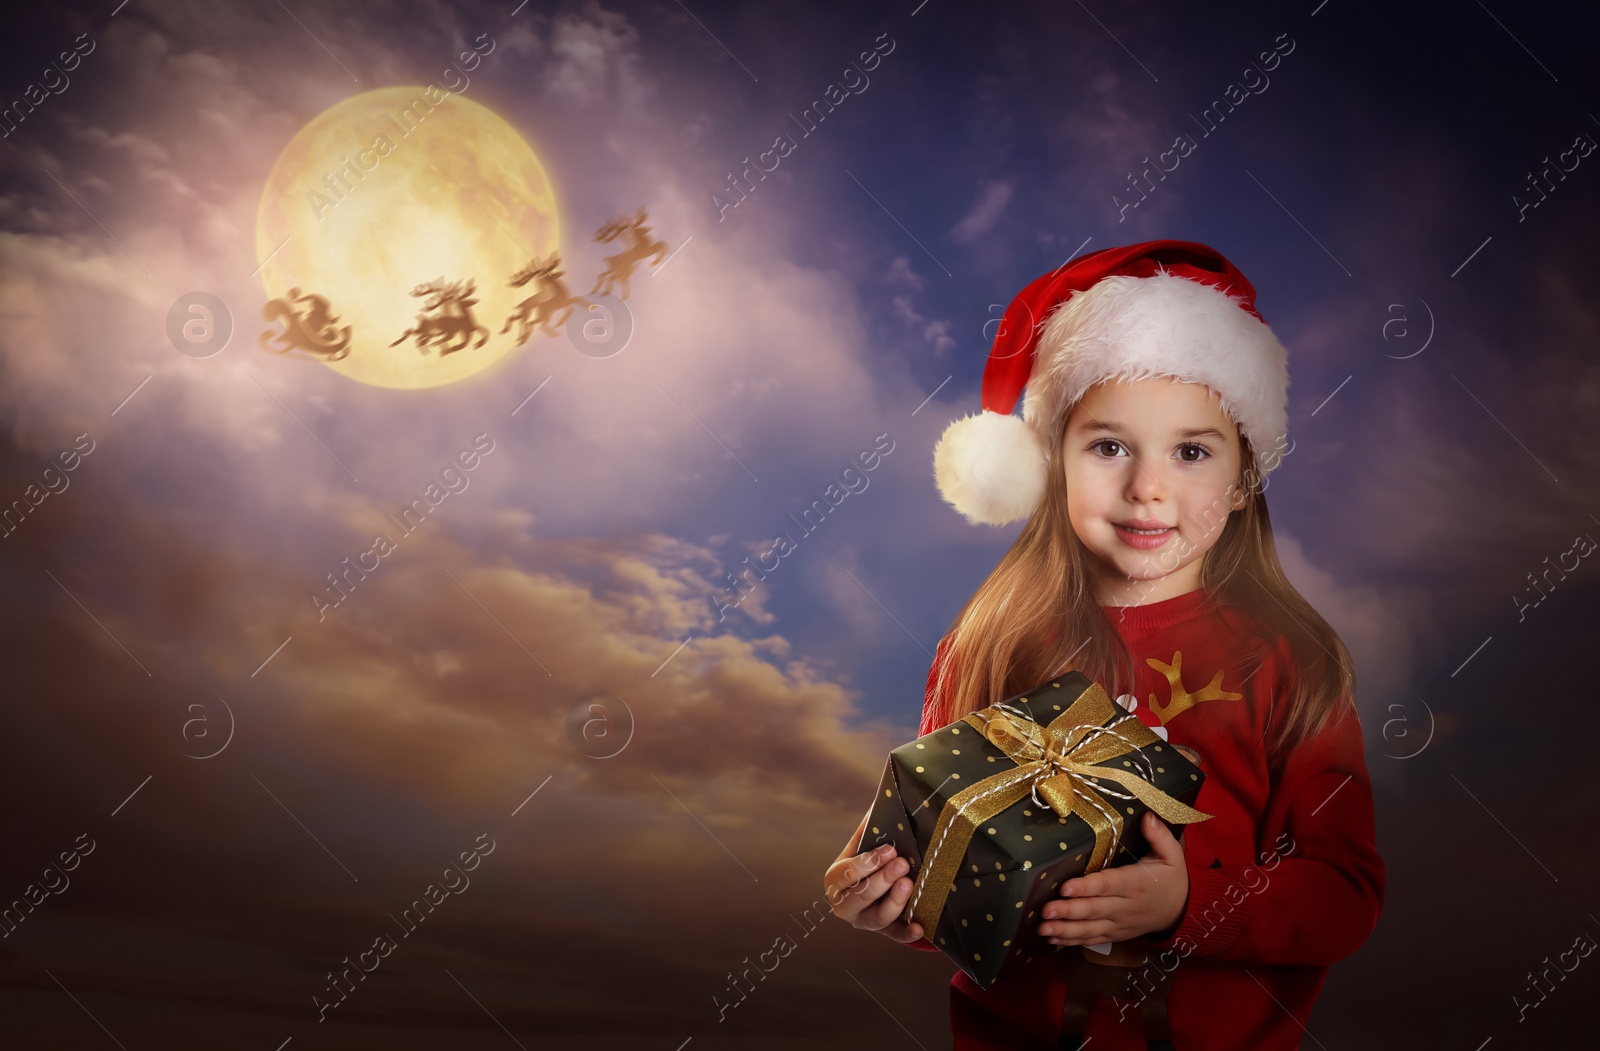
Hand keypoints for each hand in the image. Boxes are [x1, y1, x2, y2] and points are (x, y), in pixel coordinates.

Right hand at [823, 815, 925, 944]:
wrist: (872, 891)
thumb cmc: (867, 861)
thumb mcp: (863, 845)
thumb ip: (870, 827)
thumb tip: (885, 798)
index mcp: (835, 880)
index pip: (846, 873)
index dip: (867, 862)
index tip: (889, 849)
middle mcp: (844, 904)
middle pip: (861, 896)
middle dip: (882, 879)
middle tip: (901, 864)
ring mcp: (864, 921)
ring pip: (877, 917)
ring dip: (895, 901)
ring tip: (910, 884)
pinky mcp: (884, 933)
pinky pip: (895, 936)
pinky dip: (907, 933)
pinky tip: (920, 928)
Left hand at [1039, 811, 1188, 946]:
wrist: (1182, 911)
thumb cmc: (1172, 878)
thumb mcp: (1172, 855)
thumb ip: (1159, 835)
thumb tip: (1148, 816)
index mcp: (1136, 883)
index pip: (1107, 885)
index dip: (1086, 887)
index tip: (1065, 887)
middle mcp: (1126, 906)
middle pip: (1094, 909)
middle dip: (1068, 911)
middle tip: (1045, 910)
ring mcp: (1119, 923)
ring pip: (1090, 928)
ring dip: (1065, 930)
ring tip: (1042, 929)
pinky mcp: (1115, 934)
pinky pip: (1093, 939)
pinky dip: (1073, 941)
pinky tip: (1052, 939)